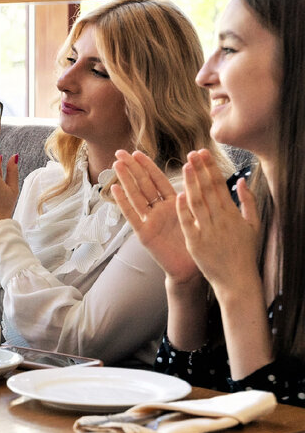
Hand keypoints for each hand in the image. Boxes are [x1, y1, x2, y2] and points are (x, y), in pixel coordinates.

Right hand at [112, 149, 200, 285]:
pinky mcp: (145, 234)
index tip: (137, 152)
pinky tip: (115, 189)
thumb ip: (192, 199)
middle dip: (132, 168)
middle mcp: (159, 210)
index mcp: (173, 204)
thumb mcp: (197, 217)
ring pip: (136, 196)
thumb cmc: (196, 244)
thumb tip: (195, 176)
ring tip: (116, 165)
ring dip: (126, 180)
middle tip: (119, 152)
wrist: (191, 269)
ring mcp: (150, 221)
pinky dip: (123, 202)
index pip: (158, 180)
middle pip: (143, 184)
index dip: (148, 166)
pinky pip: (133, 216)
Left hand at [177, 150, 261, 298]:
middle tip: (191, 153)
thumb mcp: (252, 225)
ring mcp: (207, 231)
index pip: (220, 185)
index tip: (203, 153)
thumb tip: (242, 180)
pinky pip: (188, 222)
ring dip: (191, 183)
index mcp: (233, 214)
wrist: (237, 279)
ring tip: (184, 166)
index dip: (211, 168)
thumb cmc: (244, 252)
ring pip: (197, 202)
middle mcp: (221, 220)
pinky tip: (178, 194)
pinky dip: (183, 209)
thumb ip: (248, 201)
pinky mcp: (196, 243)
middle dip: (200, 169)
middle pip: (208, 190)